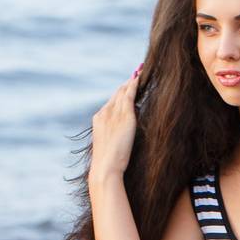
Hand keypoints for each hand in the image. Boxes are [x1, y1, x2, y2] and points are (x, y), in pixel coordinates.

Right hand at [89, 65, 142, 183]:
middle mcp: (104, 113)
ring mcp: (113, 113)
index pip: (111, 102)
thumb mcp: (110, 146)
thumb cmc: (108, 164)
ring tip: (141, 71)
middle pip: (116, 94)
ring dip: (132, 81)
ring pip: (123, 92)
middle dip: (126, 84)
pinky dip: (134, 85)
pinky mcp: (124, 116)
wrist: (105, 168)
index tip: (127, 86)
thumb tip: (126, 130)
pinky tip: (140, 77)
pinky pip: (130, 95)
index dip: (120, 93)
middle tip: (137, 73)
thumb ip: (116, 135)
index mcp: (98, 120)